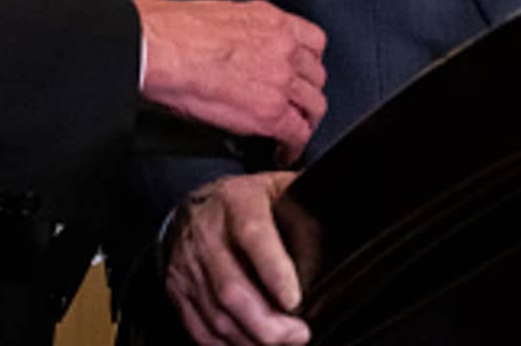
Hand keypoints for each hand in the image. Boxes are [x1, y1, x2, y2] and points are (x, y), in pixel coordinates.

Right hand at [133, 0, 326, 163]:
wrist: (157, 48)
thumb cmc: (172, 30)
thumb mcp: (221, 16)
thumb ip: (245, 34)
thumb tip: (240, 52)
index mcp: (271, 20)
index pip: (313, 42)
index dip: (307, 63)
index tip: (301, 74)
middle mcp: (284, 47)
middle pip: (316, 76)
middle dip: (306, 93)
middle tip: (295, 106)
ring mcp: (281, 80)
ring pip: (314, 105)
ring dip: (304, 120)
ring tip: (291, 132)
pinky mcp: (270, 111)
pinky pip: (297, 134)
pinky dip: (293, 147)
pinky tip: (281, 152)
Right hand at [165, 172, 309, 344]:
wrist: (195, 207)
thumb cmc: (247, 202)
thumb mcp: (278, 189)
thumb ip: (306, 208)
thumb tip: (342, 234)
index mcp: (237, 201)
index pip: (254, 235)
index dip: (274, 270)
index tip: (294, 300)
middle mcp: (207, 234)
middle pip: (232, 290)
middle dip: (268, 324)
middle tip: (298, 335)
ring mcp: (189, 266)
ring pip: (218, 317)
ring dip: (253, 339)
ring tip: (282, 342)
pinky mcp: (178, 291)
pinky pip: (201, 331)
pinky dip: (229, 345)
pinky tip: (251, 343)